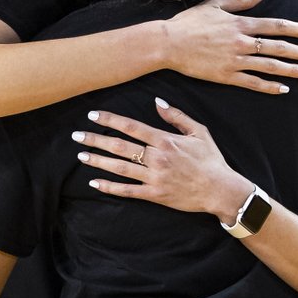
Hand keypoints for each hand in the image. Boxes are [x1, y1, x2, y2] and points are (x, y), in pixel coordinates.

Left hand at [75, 98, 253, 222]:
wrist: (220, 190)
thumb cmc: (211, 160)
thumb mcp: (199, 132)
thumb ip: (177, 116)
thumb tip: (157, 102)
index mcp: (165, 140)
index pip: (131, 126)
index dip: (110, 120)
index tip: (93, 115)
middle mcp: (157, 158)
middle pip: (120, 146)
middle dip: (96, 139)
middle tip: (77, 135)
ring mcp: (154, 177)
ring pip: (120, 167)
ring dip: (98, 160)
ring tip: (81, 155)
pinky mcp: (155, 194)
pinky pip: (128, 190)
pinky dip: (110, 187)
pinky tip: (95, 182)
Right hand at [162, 0, 297, 94]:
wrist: (168, 43)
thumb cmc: (189, 22)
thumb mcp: (214, 5)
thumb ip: (240, 0)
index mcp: (241, 23)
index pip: (277, 26)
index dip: (297, 29)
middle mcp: (242, 42)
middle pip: (278, 47)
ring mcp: (235, 60)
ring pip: (270, 66)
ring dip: (291, 70)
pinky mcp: (226, 76)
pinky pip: (252, 82)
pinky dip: (269, 86)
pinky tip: (283, 89)